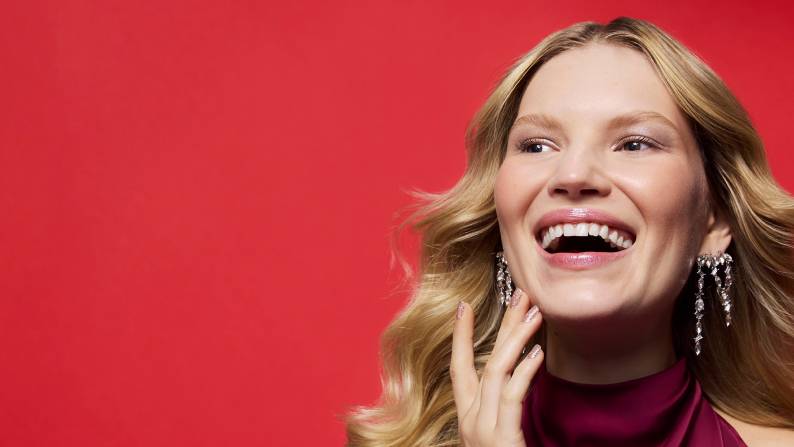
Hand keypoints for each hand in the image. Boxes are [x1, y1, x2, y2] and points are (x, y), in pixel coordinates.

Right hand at [451, 289, 543, 445]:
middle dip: (502, 326)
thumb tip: (516, 377)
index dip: (461, 337)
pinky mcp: (499, 438)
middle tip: (522, 294)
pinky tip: (538, 354)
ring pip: (495, 372)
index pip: (459, 368)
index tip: (464, 306)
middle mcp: (469, 420)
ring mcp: (482, 429)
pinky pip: (510, 397)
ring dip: (516, 340)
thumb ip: (500, 411)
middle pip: (481, 362)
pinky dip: (524, 372)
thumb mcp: (498, 437)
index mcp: (467, 418)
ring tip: (536, 314)